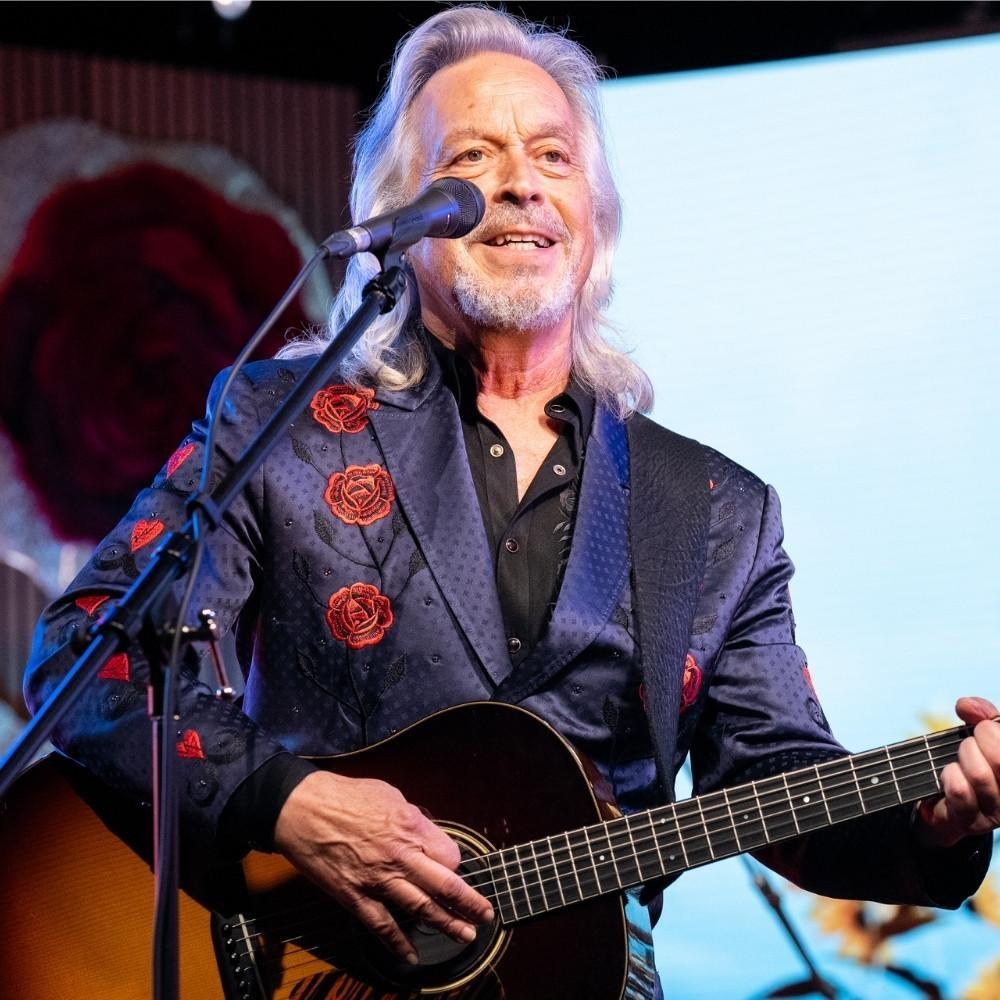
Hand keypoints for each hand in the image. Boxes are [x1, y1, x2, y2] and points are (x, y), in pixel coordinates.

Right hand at [273, 770, 493, 963]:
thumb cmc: (345, 796)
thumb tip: (424, 831)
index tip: (454, 869)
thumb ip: (411, 817)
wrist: (302, 809)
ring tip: (465, 935)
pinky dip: (398, 943)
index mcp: (410, 827)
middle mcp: (400, 855)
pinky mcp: (355, 896)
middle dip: (469, 903)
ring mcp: (378, 879)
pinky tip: (411, 956)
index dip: (455, 864)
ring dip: (446, 924)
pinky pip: (382, 925)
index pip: (449, 854)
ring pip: (421, 908)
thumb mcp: (389, 794)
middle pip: (444, 885)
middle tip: (486, 915)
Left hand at [915, 696, 999, 847]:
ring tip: (959, 761)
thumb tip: (966, 706)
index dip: (990, 728)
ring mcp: (999, 812)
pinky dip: (949, 775)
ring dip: (961, 759)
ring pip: (979, 775)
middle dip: (975, 742)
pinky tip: (950, 776)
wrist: (945, 798)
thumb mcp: (980, 732)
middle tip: (968, 744)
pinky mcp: (974, 823)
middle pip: (998, 757)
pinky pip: (959, 791)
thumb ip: (980, 713)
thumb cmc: (971, 759)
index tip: (981, 728)